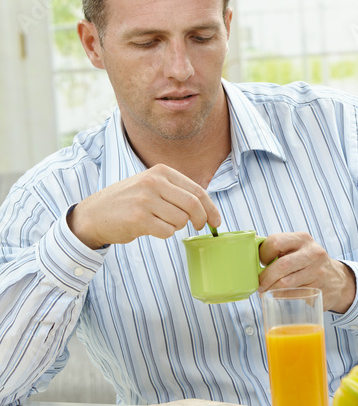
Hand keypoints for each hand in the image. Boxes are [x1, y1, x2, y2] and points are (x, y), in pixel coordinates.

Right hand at [67, 164, 220, 249]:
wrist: (94, 214)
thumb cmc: (127, 201)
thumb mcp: (151, 185)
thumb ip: (176, 190)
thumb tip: (207, 208)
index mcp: (161, 171)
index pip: (197, 190)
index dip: (211, 208)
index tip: (216, 221)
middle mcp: (154, 182)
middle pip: (193, 205)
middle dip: (200, 219)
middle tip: (197, 227)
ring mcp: (146, 200)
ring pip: (180, 220)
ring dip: (175, 226)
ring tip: (159, 222)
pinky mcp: (139, 219)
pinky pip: (167, 232)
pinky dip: (164, 234)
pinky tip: (150, 228)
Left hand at [258, 232, 356, 313]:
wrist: (337, 279)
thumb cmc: (308, 263)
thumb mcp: (298, 249)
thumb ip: (278, 248)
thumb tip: (249, 248)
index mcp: (302, 239)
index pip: (275, 241)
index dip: (263, 254)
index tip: (260, 263)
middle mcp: (312, 252)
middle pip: (282, 265)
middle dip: (265, 277)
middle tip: (259, 284)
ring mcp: (318, 271)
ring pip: (286, 282)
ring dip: (271, 289)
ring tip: (265, 291)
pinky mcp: (319, 289)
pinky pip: (293, 294)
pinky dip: (281, 296)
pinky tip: (277, 296)